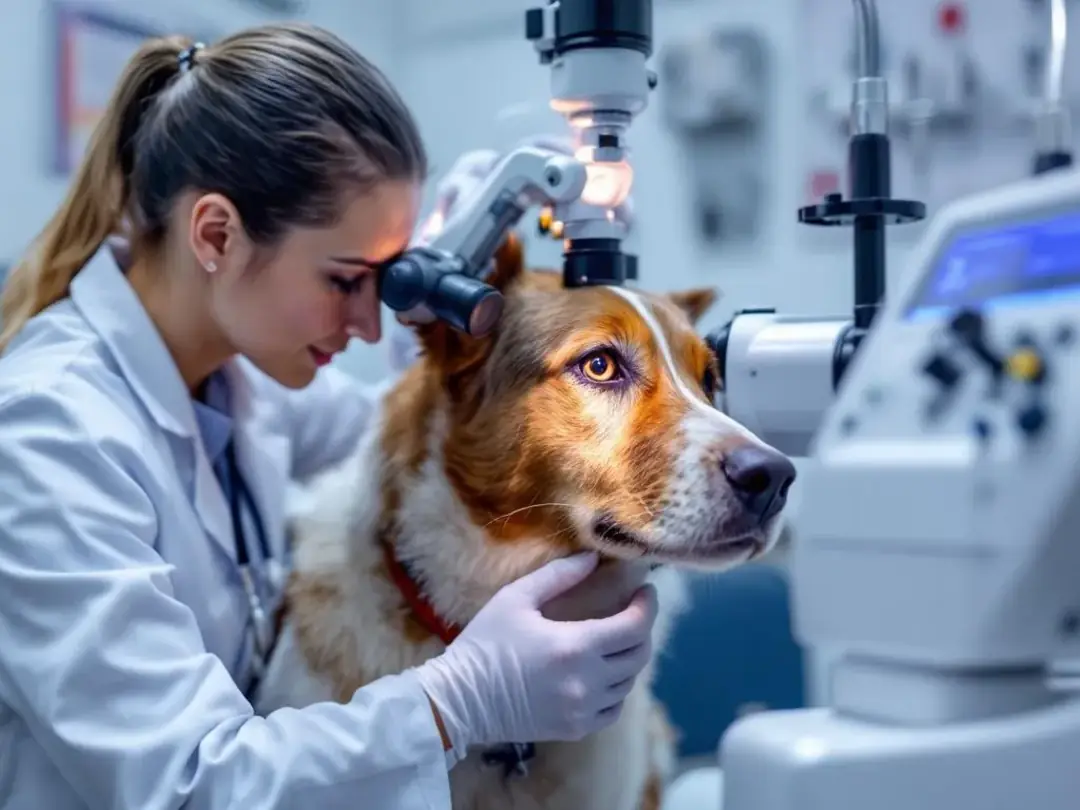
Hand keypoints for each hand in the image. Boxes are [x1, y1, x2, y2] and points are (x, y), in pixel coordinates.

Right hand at [414, 552, 657, 761]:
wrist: (458, 700)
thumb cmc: (484, 643)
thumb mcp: (516, 598)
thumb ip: (558, 576)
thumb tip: (593, 559)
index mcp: (575, 646)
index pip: (635, 627)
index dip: (647, 607)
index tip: (645, 591)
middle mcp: (587, 682)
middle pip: (639, 656)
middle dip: (642, 629)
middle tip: (633, 612)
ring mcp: (583, 710)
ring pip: (628, 683)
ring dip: (628, 658)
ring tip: (615, 639)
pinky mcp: (575, 729)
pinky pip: (613, 709)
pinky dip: (616, 689)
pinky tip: (601, 674)